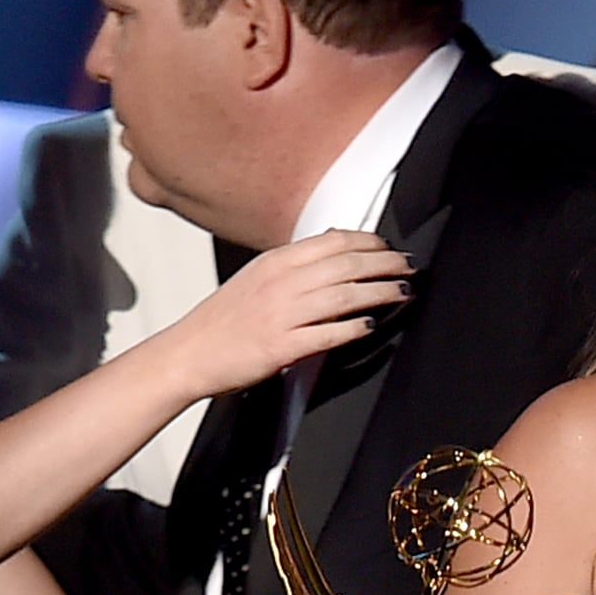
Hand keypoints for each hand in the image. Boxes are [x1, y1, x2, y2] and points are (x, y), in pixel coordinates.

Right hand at [159, 230, 412, 397]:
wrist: (187, 354)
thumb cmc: (222, 321)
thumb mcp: (256, 278)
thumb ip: (294, 264)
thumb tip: (333, 244)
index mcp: (275, 262)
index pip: (333, 241)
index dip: (370, 243)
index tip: (390, 248)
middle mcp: (280, 283)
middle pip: (346, 265)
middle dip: (385, 264)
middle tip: (408, 268)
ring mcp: (281, 314)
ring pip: (344, 295)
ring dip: (380, 292)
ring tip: (403, 292)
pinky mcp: (281, 346)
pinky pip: (328, 333)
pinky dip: (354, 328)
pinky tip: (373, 326)